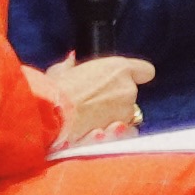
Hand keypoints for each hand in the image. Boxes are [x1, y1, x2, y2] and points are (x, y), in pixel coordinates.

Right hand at [38, 55, 152, 146]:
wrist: (50, 116)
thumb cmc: (53, 92)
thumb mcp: (60, 72)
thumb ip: (71, 66)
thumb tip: (72, 60)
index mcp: (118, 69)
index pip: (144, 71)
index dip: (136, 76)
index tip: (125, 80)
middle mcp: (128, 89)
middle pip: (130, 96)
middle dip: (115, 101)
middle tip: (91, 105)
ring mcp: (126, 111)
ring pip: (125, 116)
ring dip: (112, 118)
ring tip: (88, 121)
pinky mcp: (120, 131)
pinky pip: (123, 133)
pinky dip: (112, 135)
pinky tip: (94, 133)